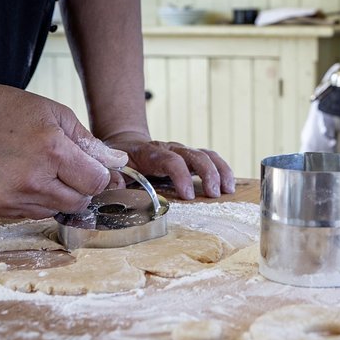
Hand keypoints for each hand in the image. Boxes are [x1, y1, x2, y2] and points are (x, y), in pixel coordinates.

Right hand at [0, 81, 127, 218]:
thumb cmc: (10, 112)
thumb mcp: (57, 115)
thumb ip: (90, 143)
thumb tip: (118, 163)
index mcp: (52, 151)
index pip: (96, 182)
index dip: (100, 176)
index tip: (93, 169)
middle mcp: (33, 179)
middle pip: (80, 202)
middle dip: (82, 188)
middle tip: (68, 170)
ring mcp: (12, 197)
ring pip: (58, 211)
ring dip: (60, 196)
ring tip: (44, 172)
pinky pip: (33, 214)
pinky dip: (38, 201)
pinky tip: (25, 180)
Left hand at [104, 132, 235, 199]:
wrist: (125, 143)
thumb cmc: (120, 161)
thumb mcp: (111, 166)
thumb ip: (113, 175)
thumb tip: (116, 185)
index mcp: (151, 153)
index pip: (171, 160)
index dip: (181, 176)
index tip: (188, 196)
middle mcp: (171, 149)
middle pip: (195, 155)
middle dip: (208, 174)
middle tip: (214, 195)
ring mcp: (182, 152)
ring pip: (207, 155)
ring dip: (220, 171)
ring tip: (228, 190)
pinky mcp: (190, 157)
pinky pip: (210, 158)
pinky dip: (222, 170)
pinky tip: (229, 185)